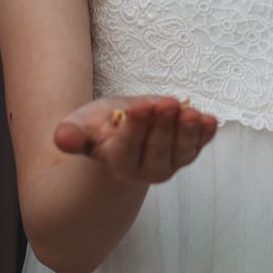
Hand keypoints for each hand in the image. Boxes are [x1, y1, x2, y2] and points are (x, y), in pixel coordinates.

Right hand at [54, 95, 217, 184]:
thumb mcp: (81, 125)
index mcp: (117, 162)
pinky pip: (198, 147)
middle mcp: (145, 170)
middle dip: (163, 126)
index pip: (128, 147)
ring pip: (181, 152)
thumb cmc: (99, 127)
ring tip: (192, 112)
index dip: (136, 127)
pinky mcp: (186, 154)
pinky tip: (210, 120)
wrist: (121, 134)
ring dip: (188, 132)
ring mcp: (169, 164)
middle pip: (157, 150)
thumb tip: (62, 139)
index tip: (142, 105)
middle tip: (168, 103)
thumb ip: (72, 134)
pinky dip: (205, 135)